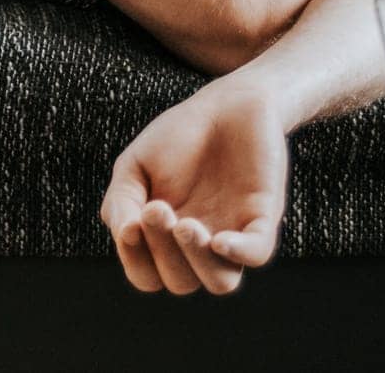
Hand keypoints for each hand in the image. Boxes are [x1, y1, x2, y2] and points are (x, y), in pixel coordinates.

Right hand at [100, 82, 287, 295]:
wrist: (227, 102)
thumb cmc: (178, 135)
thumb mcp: (134, 165)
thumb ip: (120, 204)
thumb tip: (126, 236)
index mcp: (167, 238)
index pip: (149, 275)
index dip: (136, 261)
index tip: (132, 224)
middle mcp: (201, 243)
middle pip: (180, 282)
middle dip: (163, 251)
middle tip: (159, 208)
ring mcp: (234, 231)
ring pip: (220, 282)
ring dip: (197, 261)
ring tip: (186, 224)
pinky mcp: (263, 215)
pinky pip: (257, 254)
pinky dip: (238, 253)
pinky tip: (219, 238)